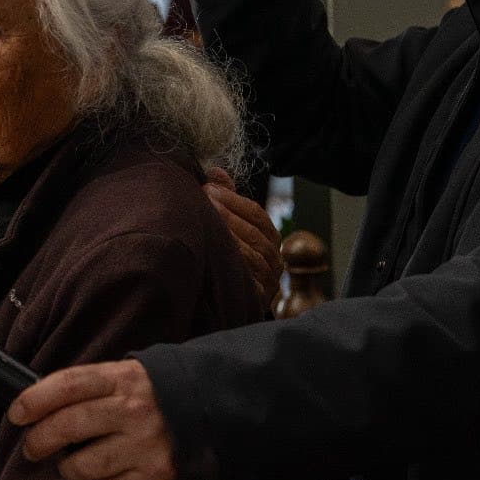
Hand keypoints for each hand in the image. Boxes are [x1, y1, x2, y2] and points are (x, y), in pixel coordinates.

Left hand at [7, 359, 175, 479]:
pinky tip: (97, 478)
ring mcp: (145, 444)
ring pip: (86, 464)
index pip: (67, 386)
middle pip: (70, 425)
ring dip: (67, 468)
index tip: (16, 413)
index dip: (34, 400)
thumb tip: (37, 406)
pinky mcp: (157, 474)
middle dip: (40, 440)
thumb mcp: (123, 374)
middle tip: (32, 447)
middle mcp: (132, 410)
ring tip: (68, 464)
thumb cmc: (151, 392)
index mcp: (121, 379)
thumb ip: (87, 387)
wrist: (208, 408)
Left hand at [204, 168, 281, 303]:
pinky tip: (216, 248)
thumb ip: (225, 200)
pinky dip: (235, 259)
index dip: (233, 199)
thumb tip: (215, 172)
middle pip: (256, 232)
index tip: (208, 187)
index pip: (257, 214)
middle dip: (229, 212)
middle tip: (205, 198)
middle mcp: (274, 261)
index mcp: (269, 240)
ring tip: (207, 217)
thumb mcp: (226, 227)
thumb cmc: (222, 261)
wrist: (215, 307)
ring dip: (231, 232)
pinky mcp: (259, 299)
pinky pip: (251, 276)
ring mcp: (268, 281)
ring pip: (255, 252)